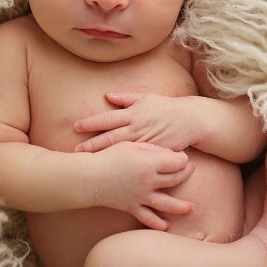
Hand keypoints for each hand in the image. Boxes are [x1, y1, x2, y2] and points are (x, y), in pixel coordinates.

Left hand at [74, 91, 198, 152]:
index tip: (77, 126)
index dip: (92, 122)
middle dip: (92, 144)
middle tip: (76, 150)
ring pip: (120, 151)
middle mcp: (137, 128)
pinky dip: (123, 164)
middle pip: (110, 137)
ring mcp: (144, 142)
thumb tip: (108, 96)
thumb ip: (126, 98)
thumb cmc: (167, 107)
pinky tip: (112, 170)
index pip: (108, 118)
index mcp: (133, 113)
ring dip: (104, 156)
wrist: (190, 121)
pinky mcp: (153, 153)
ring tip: (88, 162)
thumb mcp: (146, 98)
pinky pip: (136, 160)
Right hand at [89, 141, 194, 229]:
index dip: (183, 159)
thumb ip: (152, 149)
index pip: (177, 162)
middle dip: (185, 173)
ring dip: (180, 206)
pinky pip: (147, 217)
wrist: (88, 177)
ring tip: (191, 208)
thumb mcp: (130, 145)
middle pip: (175, 179)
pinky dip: (157, 223)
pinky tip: (166, 226)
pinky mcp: (132, 207)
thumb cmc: (108, 156)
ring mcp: (141, 196)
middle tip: (190, 169)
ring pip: (166, 203)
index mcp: (149, 163)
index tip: (183, 156)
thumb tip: (169, 155)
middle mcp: (148, 181)